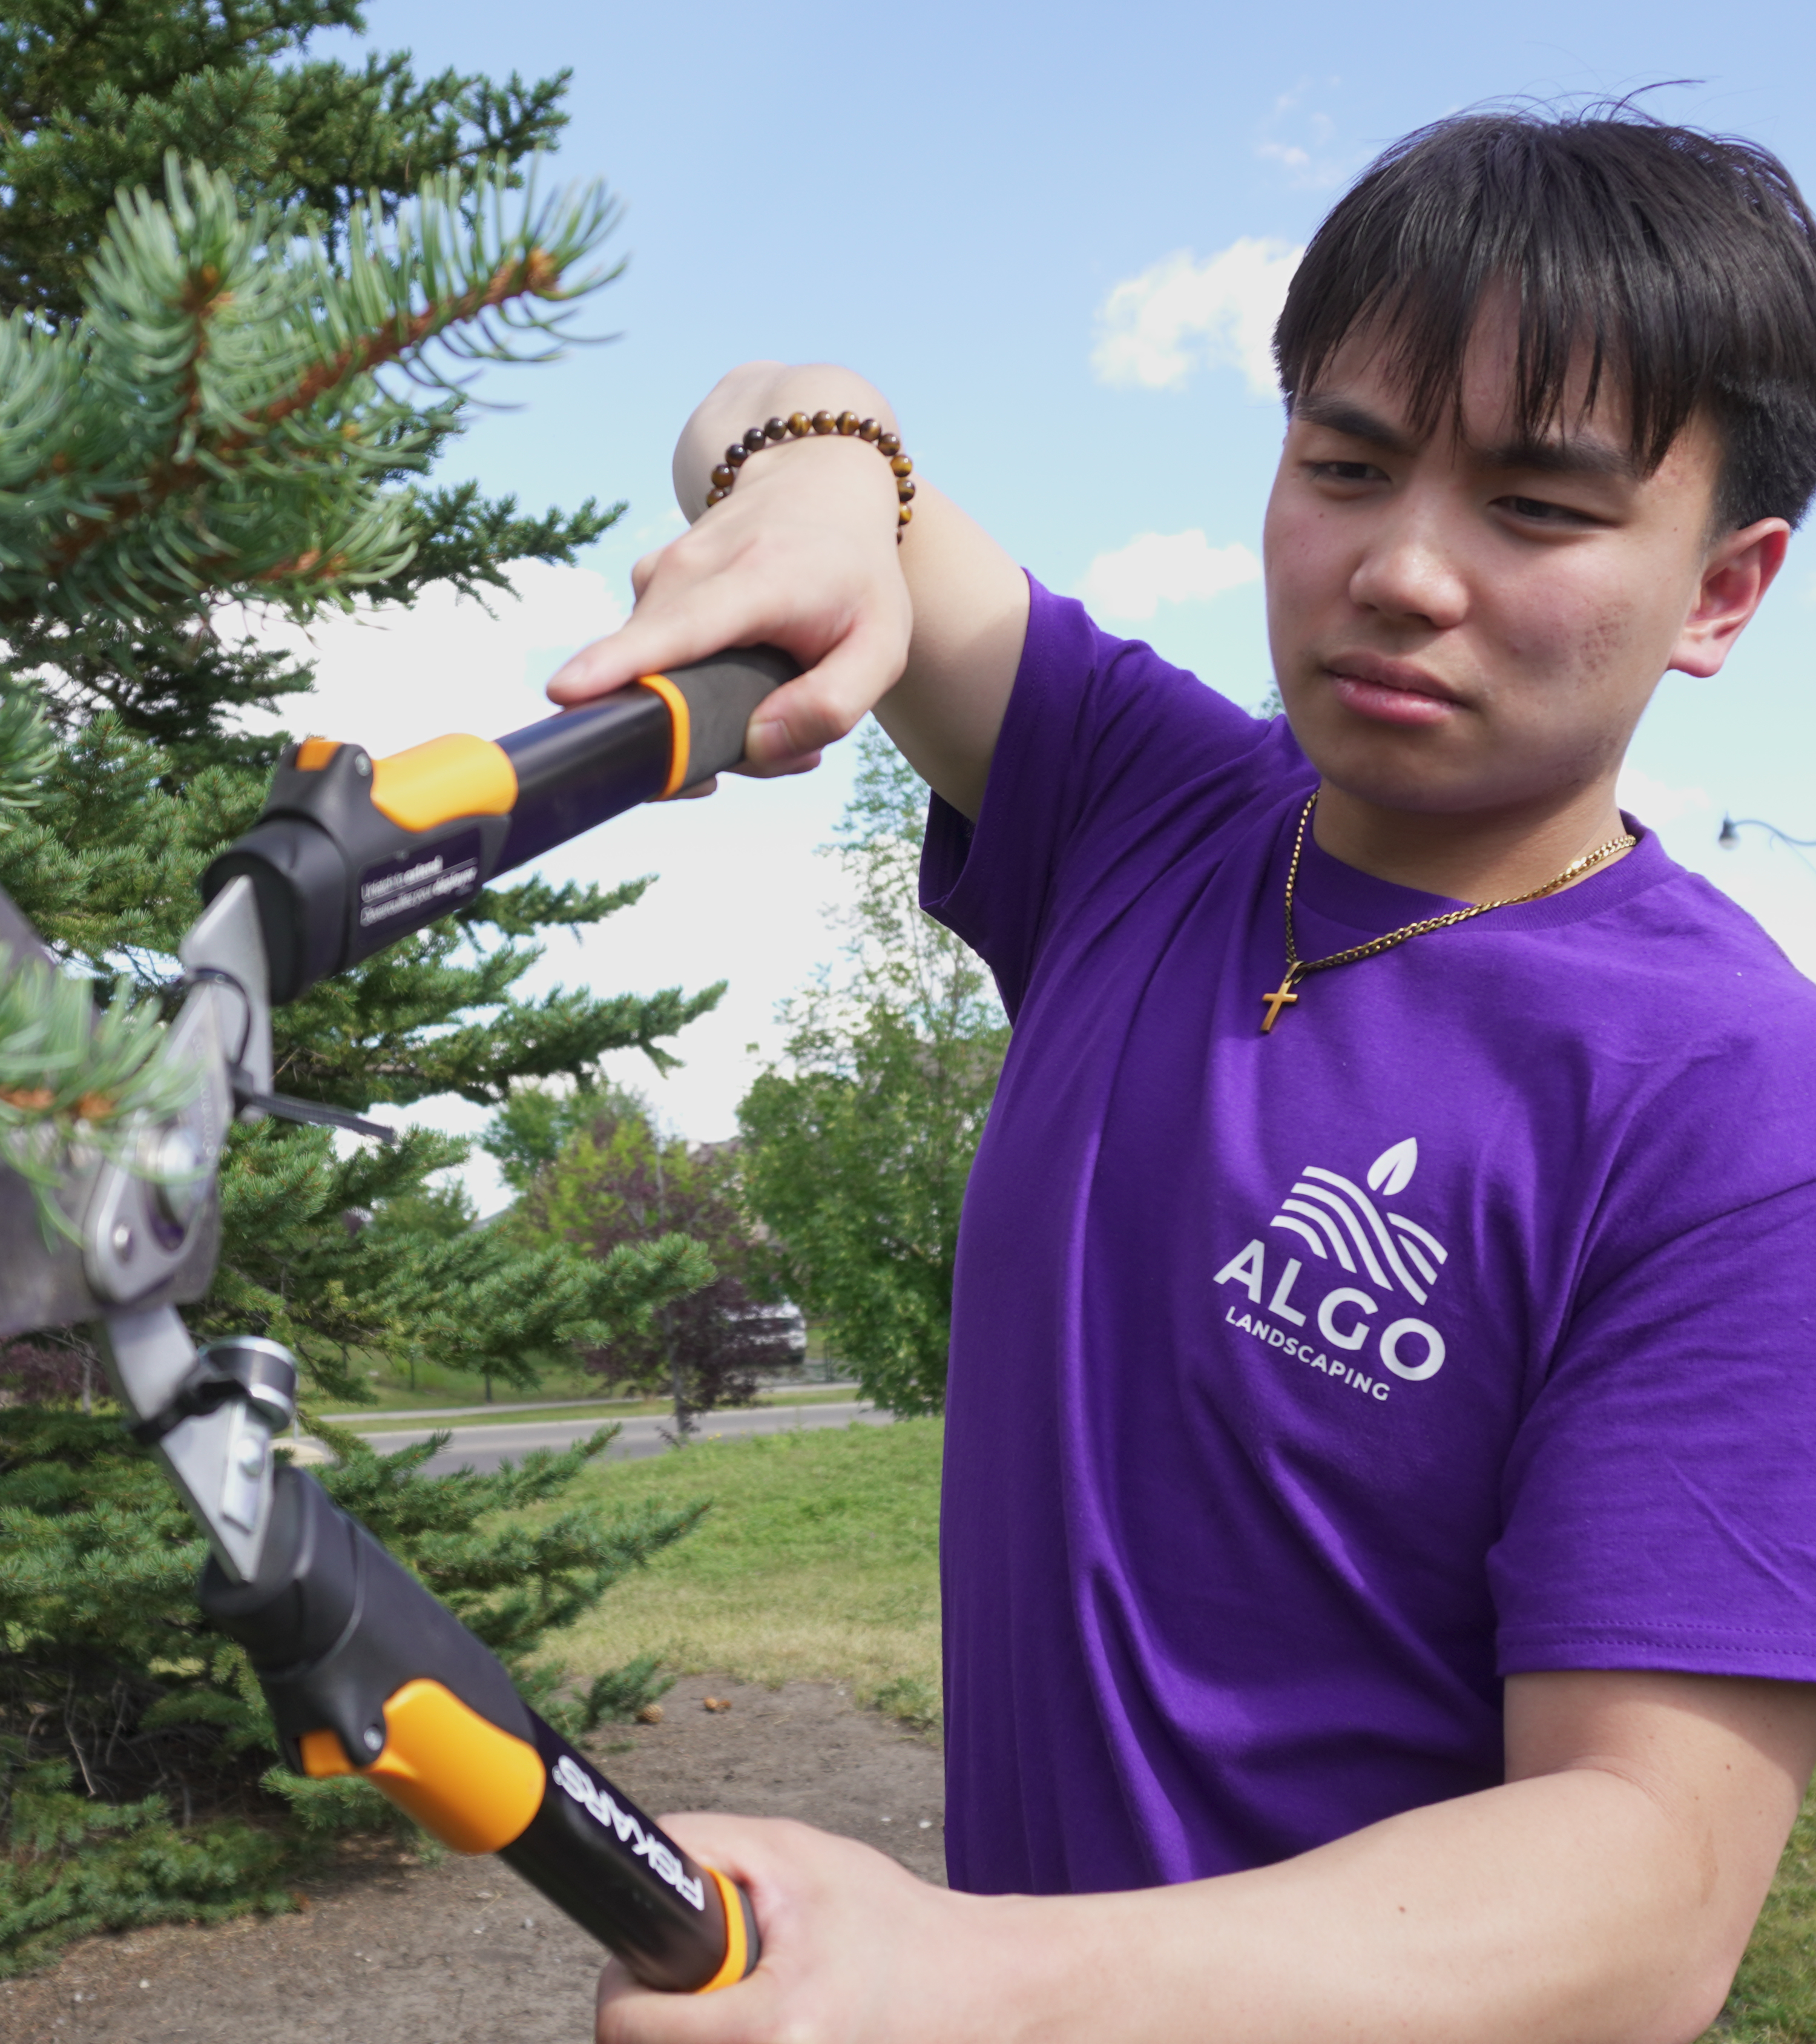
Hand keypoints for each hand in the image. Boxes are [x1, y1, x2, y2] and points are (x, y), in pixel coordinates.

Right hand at [549, 430, 912, 782]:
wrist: (819, 482)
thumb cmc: (855, 575)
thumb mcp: (881, 647)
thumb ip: (833, 706)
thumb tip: (756, 747)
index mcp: (753, 581)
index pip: (676, 631)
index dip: (620, 667)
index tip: (565, 692)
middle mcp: (690, 569)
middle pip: (652, 678)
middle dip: (696, 742)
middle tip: (773, 754)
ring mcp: (658, 574)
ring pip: (652, 677)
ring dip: (702, 715)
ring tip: (773, 703)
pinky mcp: (645, 585)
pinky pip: (650, 659)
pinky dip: (688, 685)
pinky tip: (739, 677)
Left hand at [595, 1812, 1024, 2043]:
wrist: (974, 1987)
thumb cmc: (892, 1920)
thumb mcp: (794, 1853)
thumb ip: (705, 1845)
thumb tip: (636, 1862)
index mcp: (774, 2026)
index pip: (630, 2029)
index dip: (624, 1987)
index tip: (644, 1964)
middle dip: (660, 2013)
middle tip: (701, 1979)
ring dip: (689, 2033)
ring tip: (737, 1998)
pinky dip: (723, 2042)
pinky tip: (760, 2020)